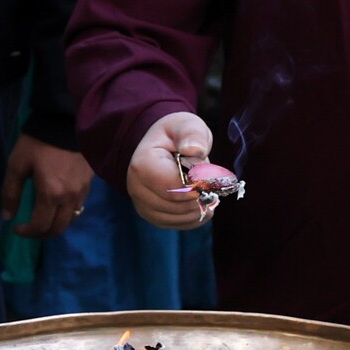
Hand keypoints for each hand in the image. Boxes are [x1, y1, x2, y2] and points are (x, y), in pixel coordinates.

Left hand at [3, 133, 93, 239]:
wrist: (65, 122)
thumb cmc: (37, 143)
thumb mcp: (17, 165)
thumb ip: (10, 192)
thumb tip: (7, 216)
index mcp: (51, 194)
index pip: (40, 226)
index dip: (26, 232)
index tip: (16, 228)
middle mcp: (70, 198)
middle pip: (58, 229)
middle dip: (41, 234)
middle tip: (29, 230)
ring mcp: (82, 192)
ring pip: (70, 220)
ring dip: (55, 226)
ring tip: (42, 220)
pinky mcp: (88, 185)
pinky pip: (78, 208)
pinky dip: (66, 215)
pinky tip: (56, 207)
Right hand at [127, 110, 214, 229]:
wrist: (161, 146)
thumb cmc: (175, 135)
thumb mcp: (186, 124)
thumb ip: (192, 134)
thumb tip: (196, 150)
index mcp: (142, 165)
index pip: (173, 187)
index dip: (197, 186)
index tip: (211, 178)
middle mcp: (136, 188)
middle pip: (176, 205)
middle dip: (199, 197)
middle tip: (213, 185)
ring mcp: (142, 204)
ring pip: (178, 217)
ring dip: (198, 208)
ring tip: (207, 192)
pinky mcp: (152, 215)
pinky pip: (177, 224)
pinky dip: (194, 217)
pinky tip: (200, 202)